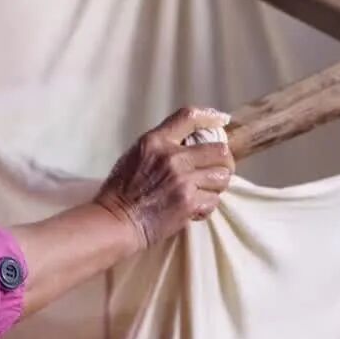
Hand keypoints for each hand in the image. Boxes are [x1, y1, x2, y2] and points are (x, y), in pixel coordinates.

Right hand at [94, 106, 234, 249]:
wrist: (115, 222)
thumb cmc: (120, 192)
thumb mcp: (135, 156)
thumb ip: (161, 147)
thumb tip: (188, 145)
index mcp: (155, 141)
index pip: (190, 116)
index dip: (211, 116)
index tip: (222, 121)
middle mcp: (172, 157)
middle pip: (220, 149)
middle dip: (224, 162)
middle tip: (217, 171)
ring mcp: (182, 180)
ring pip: (222, 177)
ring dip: (216, 186)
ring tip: (204, 192)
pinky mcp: (188, 202)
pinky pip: (213, 201)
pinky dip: (206, 207)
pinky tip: (194, 209)